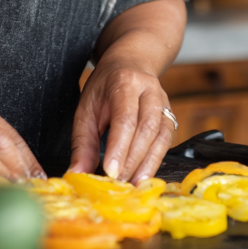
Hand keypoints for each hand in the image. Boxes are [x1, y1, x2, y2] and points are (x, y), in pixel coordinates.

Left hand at [68, 57, 175, 182]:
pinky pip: (166, 140)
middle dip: (132, 160)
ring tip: (132, 186)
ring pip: (160, 136)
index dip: (119, 146)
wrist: (131, 63)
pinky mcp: (170, 115)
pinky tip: (144, 176)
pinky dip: (155, 160)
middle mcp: (149, 90)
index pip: (125, 117)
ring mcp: (164, 101)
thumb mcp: (87, 107)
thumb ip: (83, 142)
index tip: (111, 172)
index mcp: (125, 82)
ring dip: (147, 164)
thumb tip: (77, 173)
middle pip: (146, 128)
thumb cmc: (106, 86)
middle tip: (118, 184)